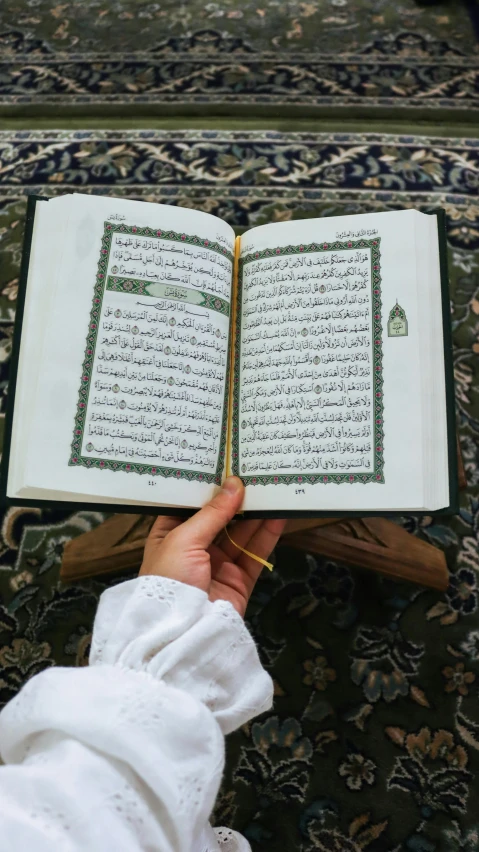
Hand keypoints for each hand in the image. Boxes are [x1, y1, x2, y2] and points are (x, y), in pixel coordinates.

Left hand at [140, 476, 285, 616]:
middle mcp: (194, 548)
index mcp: (170, 535)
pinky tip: (279, 514)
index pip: (191, 505)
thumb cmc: (169, 580)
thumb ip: (212, 513)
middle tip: (256, 472)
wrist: (180, 635)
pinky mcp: (238, 581)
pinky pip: (256, 553)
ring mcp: (218, 565)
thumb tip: (234, 484)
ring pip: (242, 533)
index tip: (226, 463)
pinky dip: (268, 534)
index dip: (209, 486)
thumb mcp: (184, 539)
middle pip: (220, 517)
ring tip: (273, 488)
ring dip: (257, 512)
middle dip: (237, 497)